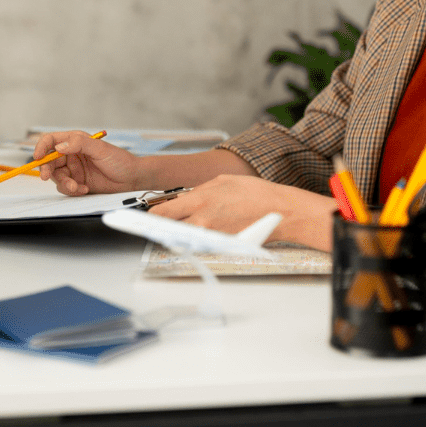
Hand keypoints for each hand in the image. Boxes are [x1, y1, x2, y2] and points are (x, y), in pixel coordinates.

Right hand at [34, 130, 146, 195]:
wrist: (132, 179)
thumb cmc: (120, 160)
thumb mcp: (100, 149)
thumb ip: (79, 144)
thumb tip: (59, 146)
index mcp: (75, 141)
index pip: (51, 141)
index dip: (41, 147)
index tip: (37, 157)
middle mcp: (72, 155)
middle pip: (49, 161)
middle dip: (47, 169)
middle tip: (47, 176)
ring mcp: (74, 170)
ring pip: (57, 177)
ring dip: (64, 183)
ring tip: (77, 186)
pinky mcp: (78, 183)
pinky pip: (66, 188)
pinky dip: (72, 190)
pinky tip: (84, 189)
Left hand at [150, 174, 335, 250]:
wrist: (280, 211)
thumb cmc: (255, 193)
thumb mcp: (222, 181)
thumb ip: (199, 190)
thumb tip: (186, 198)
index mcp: (200, 199)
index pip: (164, 212)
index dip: (151, 216)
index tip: (146, 216)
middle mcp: (202, 220)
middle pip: (169, 228)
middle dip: (162, 226)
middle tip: (157, 225)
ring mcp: (211, 235)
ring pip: (184, 238)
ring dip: (180, 234)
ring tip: (180, 228)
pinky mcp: (221, 246)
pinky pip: (202, 244)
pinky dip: (198, 240)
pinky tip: (200, 234)